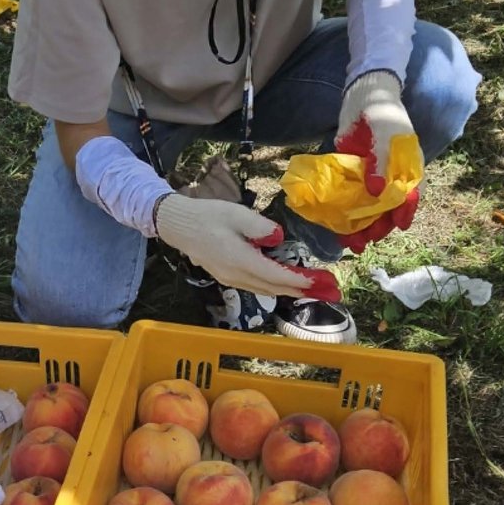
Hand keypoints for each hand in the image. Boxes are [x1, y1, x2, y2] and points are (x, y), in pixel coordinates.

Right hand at [154, 196, 314, 299]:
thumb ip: (259, 226)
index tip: (319, 281)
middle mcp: (236, 275)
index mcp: (239, 260)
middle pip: (273, 288)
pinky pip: (255, 286)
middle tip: (325, 289)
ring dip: (288, 290)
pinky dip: (273, 285)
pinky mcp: (227, 277)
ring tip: (310, 287)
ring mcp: (230, 279)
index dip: (299, 280)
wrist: (178, 225)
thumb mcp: (236, 214)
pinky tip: (284, 281)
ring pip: (265, 289)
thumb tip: (278, 237)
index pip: (276, 276)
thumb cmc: (207, 216)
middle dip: (300, 289)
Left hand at [336, 71, 421, 248]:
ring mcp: (373, 179)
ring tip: (350, 244)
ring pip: (370, 209)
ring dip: (361, 227)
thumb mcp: (384, 133)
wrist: (362, 95)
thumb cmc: (381, 112)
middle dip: (378, 227)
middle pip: (388, 209)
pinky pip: (352, 200)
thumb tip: (377, 192)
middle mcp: (392, 178)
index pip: (410, 196)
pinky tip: (337, 228)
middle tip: (364, 241)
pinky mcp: (356, 177)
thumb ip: (381, 162)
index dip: (404, 213)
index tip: (397, 226)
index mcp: (408, 169)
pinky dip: (346, 214)